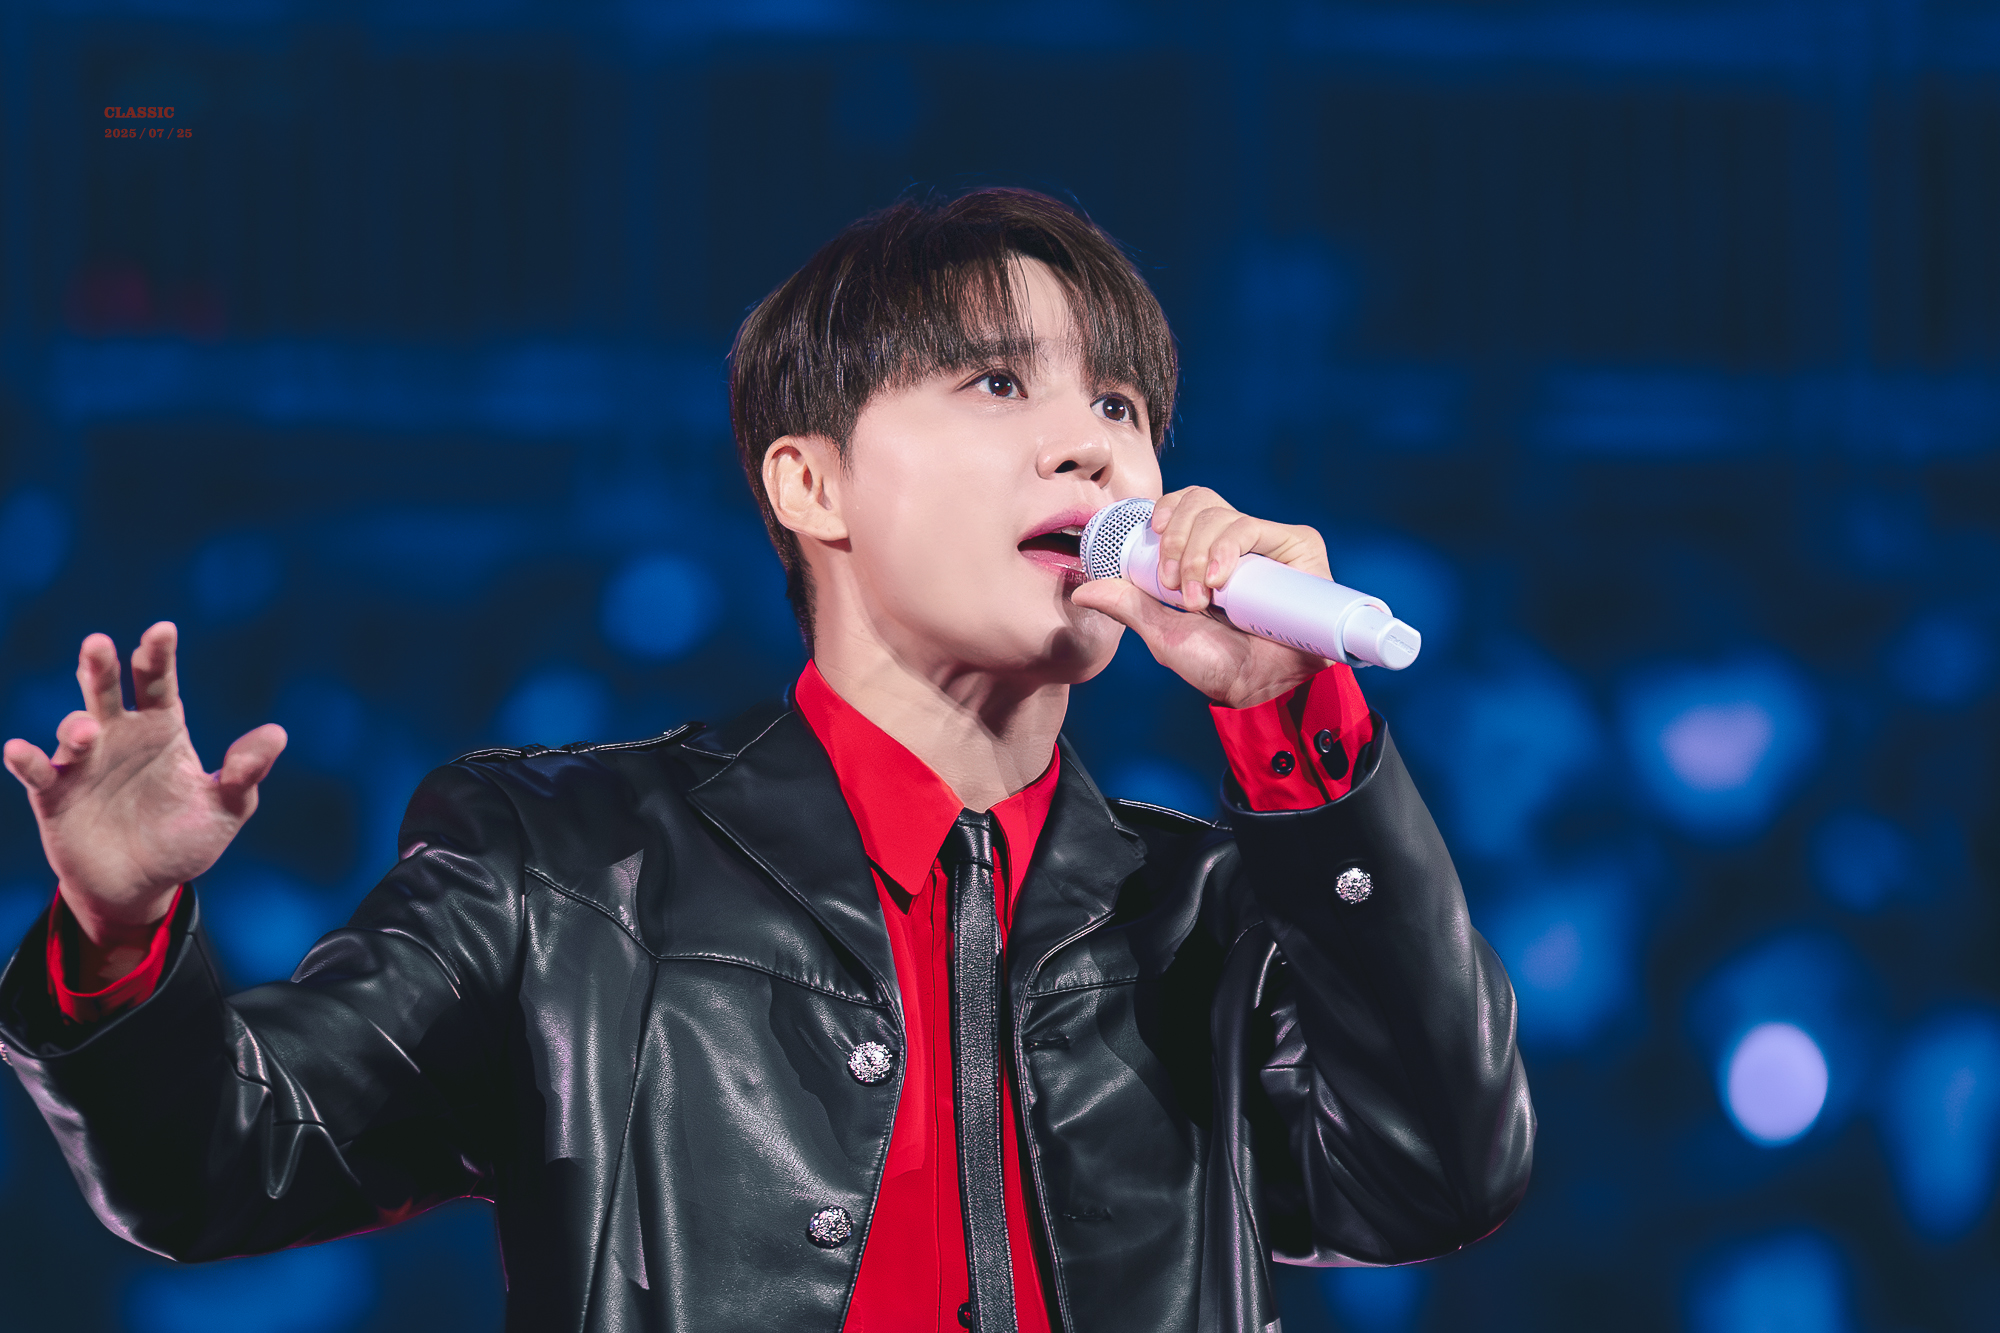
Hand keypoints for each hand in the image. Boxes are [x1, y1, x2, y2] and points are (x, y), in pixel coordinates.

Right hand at [2, 623, 285, 954]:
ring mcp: (84, 764)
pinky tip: (18, 750)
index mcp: (162, 729)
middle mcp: (119, 737)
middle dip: (102, 667)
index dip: (158, 657)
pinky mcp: (54, 795)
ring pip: (73, 729)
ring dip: (76, 725)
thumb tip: (277, 734)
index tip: (162, 630)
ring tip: (86, 730)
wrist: (141, 887)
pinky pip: (38, 772)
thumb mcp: (226, 808)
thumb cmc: (185, 841)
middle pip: (108, 692)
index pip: (159, 684)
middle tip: (98, 644)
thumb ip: (245, 772)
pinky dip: (28, 760)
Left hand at [1069, 487, 1332, 708]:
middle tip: (1172, 583)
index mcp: (1205, 554)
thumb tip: (1083, 591)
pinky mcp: (1295, 546)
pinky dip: (1227, 548)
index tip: (1154, 534)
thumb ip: (1128, 607)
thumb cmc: (1219, 664)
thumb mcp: (1163, 633)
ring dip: (1199, 553)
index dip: (1167, 509)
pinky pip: (1252, 527)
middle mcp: (1235, 543)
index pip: (1185, 506)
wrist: (1261, 687)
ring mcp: (1266, 543)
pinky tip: (1221, 579)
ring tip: (1200, 597)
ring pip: (1220, 515)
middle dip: (1177, 540)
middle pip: (1199, 503)